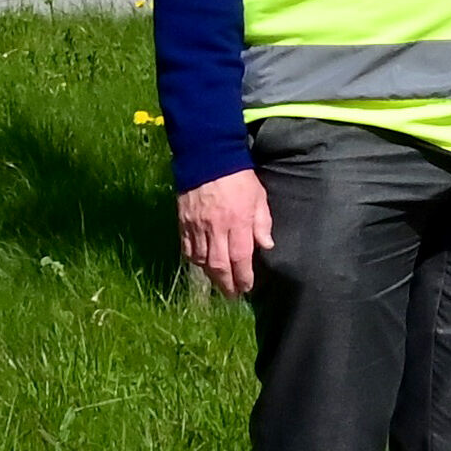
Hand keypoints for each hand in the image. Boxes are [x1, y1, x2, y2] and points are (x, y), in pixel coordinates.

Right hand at [176, 168, 272, 299]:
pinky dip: (194, 260)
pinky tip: (201, 265)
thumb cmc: (239, 176)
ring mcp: (197, 226)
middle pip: (219, 265)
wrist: (208, 155)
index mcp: (238, 221)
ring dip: (210, 275)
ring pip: (201, 260)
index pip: (241, 258)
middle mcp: (216, 228)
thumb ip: (262, 222)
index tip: (247, 288)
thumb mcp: (259, 196)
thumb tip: (267, 246)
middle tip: (232, 295)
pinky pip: (187, 248)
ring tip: (219, 283)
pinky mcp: (183, 221)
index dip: (243, 277)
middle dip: (226, 284)